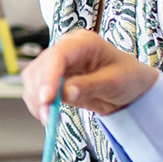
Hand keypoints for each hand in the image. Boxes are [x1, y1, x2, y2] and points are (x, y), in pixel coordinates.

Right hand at [23, 31, 158, 121]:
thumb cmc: (128, 77)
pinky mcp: (51, 77)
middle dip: (40, 92)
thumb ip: (90, 86)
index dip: (49, 76)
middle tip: (47, 116)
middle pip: (41, 66)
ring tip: (48, 118)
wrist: (129, 87)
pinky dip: (37, 103)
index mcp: (84, 43)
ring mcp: (56, 63)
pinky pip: (35, 88)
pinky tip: (47, 114)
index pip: (59, 55)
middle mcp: (66, 49)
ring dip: (36, 99)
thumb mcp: (116, 82)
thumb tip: (66, 92)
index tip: (47, 98)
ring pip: (33, 78)